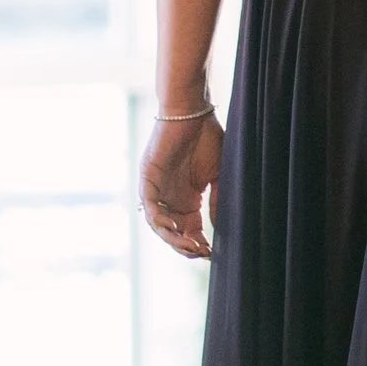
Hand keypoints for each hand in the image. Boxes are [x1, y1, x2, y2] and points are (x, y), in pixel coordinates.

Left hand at [140, 109, 221, 259]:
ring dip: (172, 238)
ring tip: (188, 247)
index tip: (211, 254)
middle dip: (185, 246)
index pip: (189, 230)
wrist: (193, 111)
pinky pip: (149, 205)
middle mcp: (169, 197)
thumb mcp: (218, 175)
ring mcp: (157, 189)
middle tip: (200, 254)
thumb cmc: (208, 138)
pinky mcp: (148, 178)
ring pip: (158, 224)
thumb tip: (219, 227)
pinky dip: (158, 220)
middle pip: (173, 232)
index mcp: (186, 199)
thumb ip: (216, 200)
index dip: (198, 244)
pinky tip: (173, 229)